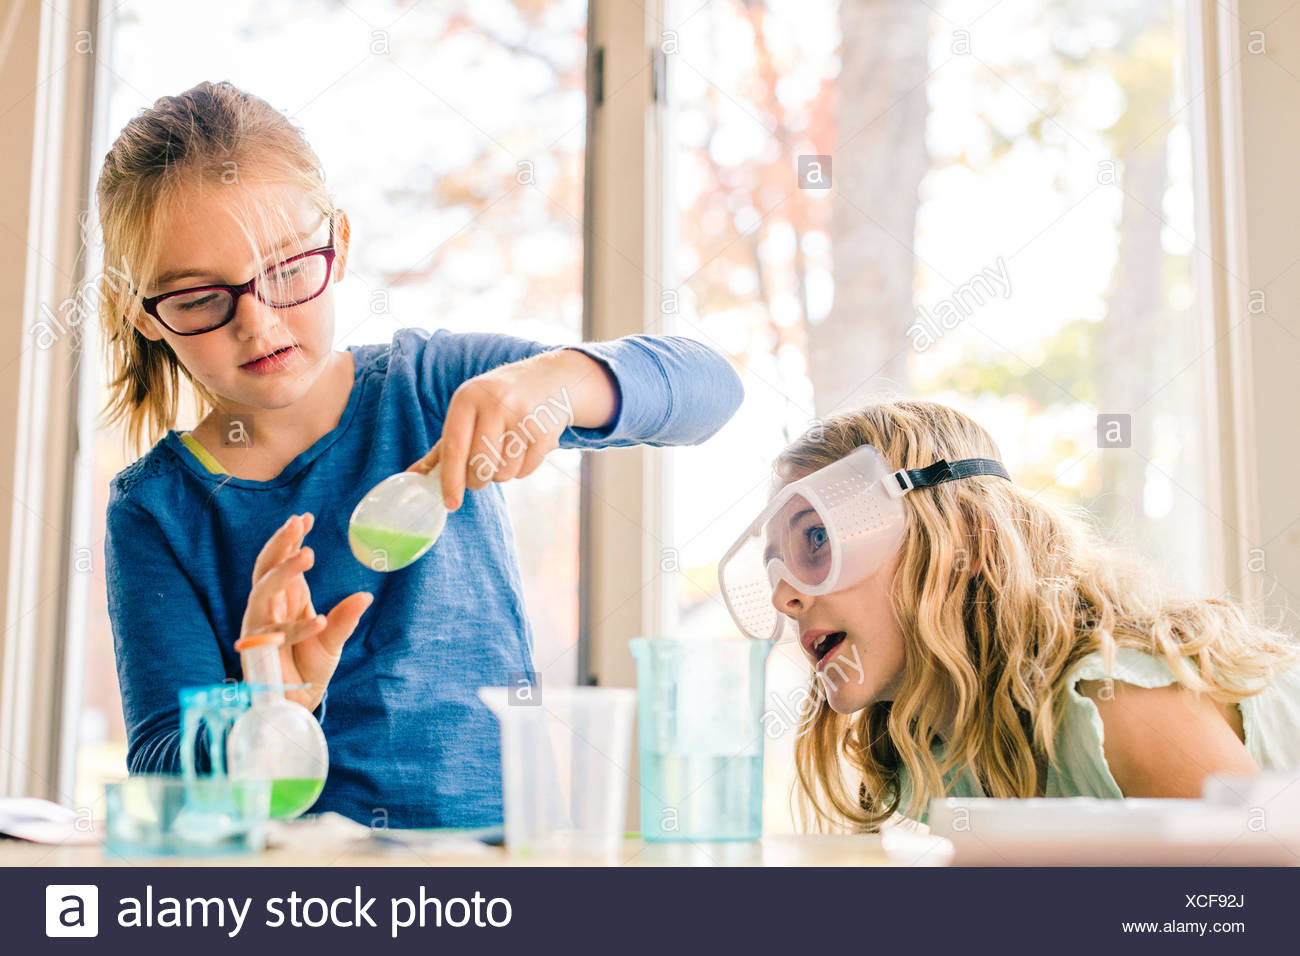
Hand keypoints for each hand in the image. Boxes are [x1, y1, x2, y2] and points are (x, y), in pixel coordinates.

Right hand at [239, 512, 373, 711]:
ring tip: (307, 555)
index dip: (289, 539)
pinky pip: (275, 634)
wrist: (296, 704)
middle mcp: (269, 608)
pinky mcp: (258, 652)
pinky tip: (319, 619)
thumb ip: (345, 619)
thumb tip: (365, 596)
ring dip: (284, 573)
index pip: (282, 560)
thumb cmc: (310, 668)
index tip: (306, 517)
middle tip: (297, 526)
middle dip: (279, 545)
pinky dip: (298, 627)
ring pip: (262, 592)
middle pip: (265, 568)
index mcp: (287, 598)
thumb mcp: (333, 640)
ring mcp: (261, 628)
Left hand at [406, 349, 616, 509]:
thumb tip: (412, 477)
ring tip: (506, 452)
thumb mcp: (468, 412)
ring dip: (501, 474)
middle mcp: (494, 404)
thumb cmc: (497, 401)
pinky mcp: (544, 432)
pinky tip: (523, 449)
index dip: (451, 479)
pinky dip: (521, 470)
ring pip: (504, 472)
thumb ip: (442, 447)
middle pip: (480, 465)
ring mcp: (522, 417)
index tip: (450, 503)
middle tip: (479, 474)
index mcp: (468, 398)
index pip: (455, 447)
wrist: (548, 379)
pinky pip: (526, 471)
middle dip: (477, 480)